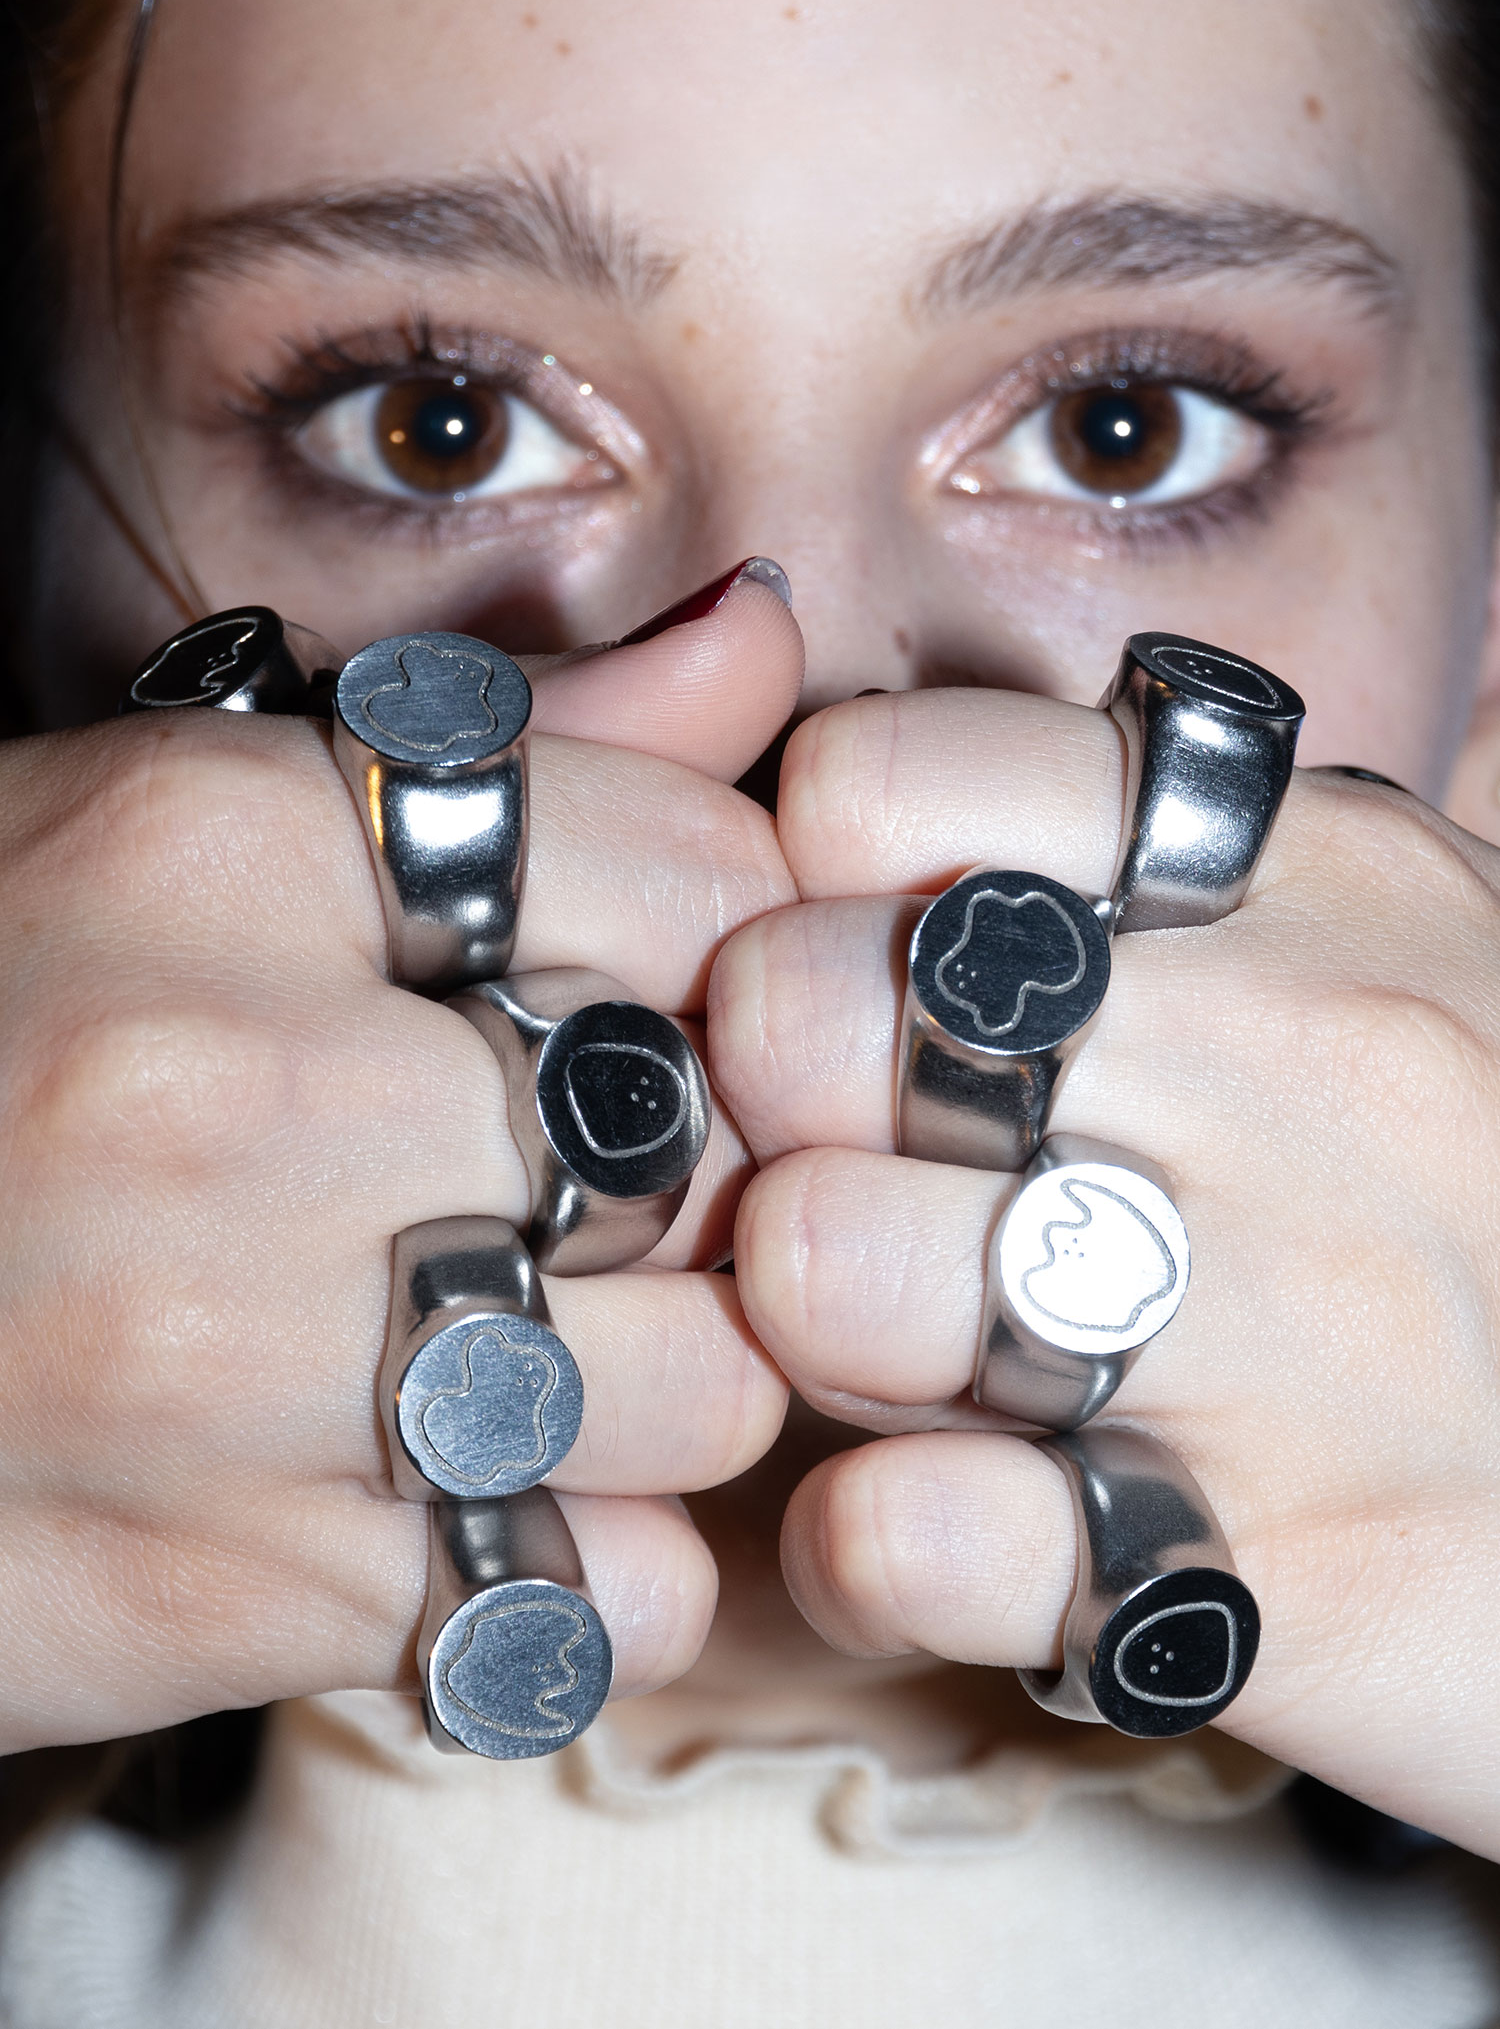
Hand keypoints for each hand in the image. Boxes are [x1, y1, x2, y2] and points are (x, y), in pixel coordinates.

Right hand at [0, 573, 799, 1750]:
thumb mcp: (167, 835)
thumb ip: (503, 752)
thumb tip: (761, 643)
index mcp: (211, 848)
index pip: (694, 865)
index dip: (734, 940)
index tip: (673, 986)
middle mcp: (230, 1092)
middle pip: (709, 1133)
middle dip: (709, 1161)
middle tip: (619, 1175)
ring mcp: (229, 1362)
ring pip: (710, 1384)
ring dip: (682, 1372)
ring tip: (563, 1341)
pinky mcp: (234, 1593)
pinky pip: (610, 1597)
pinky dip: (604, 1565)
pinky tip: (499, 1501)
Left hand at [710, 686, 1499, 1857]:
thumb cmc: (1499, 1178)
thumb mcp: (1379, 939)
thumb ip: (1131, 856)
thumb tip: (838, 816)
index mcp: (1302, 875)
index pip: (872, 785)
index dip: (803, 889)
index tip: (863, 977)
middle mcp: (1299, 1070)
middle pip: (799, 1011)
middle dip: (770, 1106)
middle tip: (860, 1172)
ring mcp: (1290, 1332)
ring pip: (817, 1262)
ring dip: (808, 1324)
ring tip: (914, 1352)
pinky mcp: (1264, 1583)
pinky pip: (896, 1536)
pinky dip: (863, 1543)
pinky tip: (954, 1524)